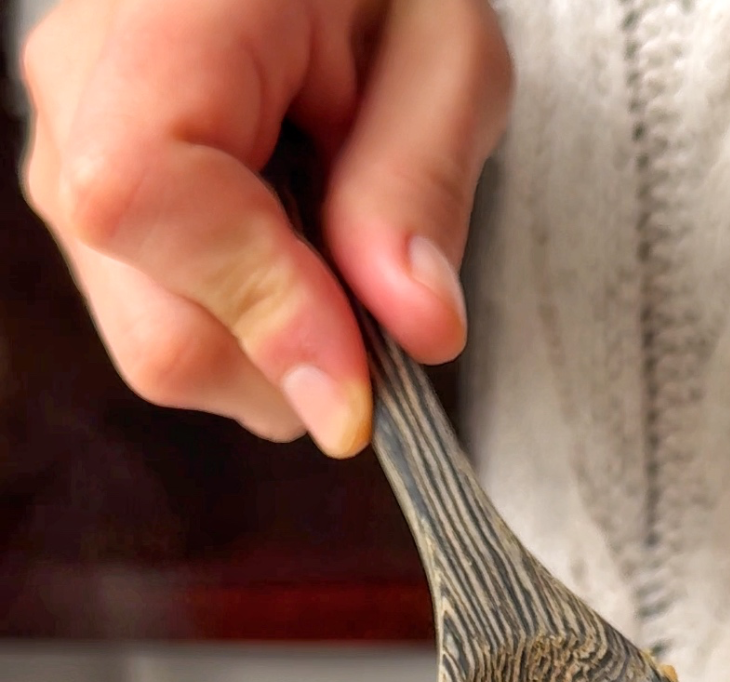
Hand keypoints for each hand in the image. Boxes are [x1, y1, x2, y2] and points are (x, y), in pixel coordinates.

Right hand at [21, 0, 510, 453]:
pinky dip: (252, 331)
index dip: (259, 308)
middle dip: (292, 362)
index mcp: (167, 9)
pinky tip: (287, 253)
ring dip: (277, 349)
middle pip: (157, 327)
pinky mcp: (80, 208)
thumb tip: (419, 329)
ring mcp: (62, 154)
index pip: (140, 192)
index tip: (360, 376)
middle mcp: (78, 83)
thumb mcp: (445, 52)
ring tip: (330, 248)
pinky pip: (164, 334)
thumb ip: (422, 182)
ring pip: (160, 351)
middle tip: (376, 300)